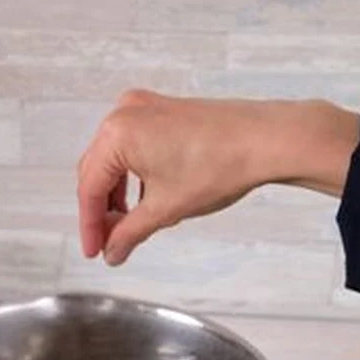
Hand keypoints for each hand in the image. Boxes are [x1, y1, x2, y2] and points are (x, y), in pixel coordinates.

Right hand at [78, 89, 359, 264]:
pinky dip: (134, 175)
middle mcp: (125, 114)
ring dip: (117, 194)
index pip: (90, 189)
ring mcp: (144, 108)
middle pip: (97, 172)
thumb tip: (112, 251)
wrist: (269, 140)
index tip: (94, 250)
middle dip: (102, 210)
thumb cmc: (222, 164)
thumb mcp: (166, 209)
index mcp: (118, 134)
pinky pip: (134, 147)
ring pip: (115, 160)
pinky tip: (146, 199)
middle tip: (109, 242)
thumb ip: (129, 233)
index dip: (90, 226)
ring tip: (129, 225)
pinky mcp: (163, 111)